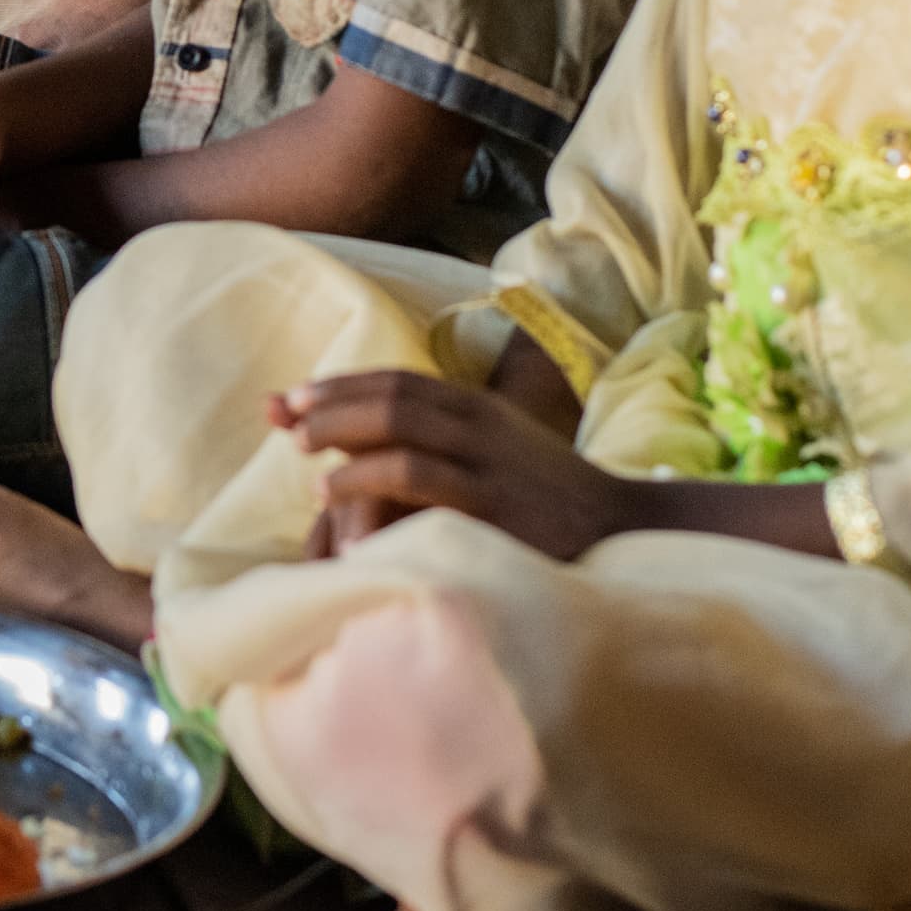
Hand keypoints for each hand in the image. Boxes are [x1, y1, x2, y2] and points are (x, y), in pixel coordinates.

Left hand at [268, 373, 644, 564]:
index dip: (338, 385)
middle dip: (329, 406)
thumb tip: (368, 445)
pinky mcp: (491, 502)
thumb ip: (439, 445)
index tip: (288, 398)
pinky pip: (417, 478)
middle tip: (286, 425)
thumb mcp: (496, 457)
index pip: (396, 380)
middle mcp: (479, 424)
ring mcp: (487, 461)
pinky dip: (366, 484)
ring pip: (398, 428)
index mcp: (478, 408)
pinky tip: (335, 499)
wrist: (624, 529)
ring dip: (342, 441)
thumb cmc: (545, 501)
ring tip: (307, 467)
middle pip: (389, 396)